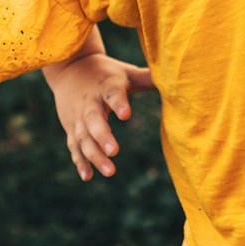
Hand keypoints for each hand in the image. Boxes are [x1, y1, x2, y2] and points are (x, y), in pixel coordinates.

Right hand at [45, 52, 155, 180]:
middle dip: (102, 136)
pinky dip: (80, 161)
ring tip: (110, 172)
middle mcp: (89, 103)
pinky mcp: (71, 129)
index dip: (119, 103)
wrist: (69, 69)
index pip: (112, 94)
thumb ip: (147, 78)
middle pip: (93, 120)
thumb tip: (175, 75)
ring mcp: (78, 117)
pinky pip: (74, 147)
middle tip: (115, 152)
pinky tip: (88, 176)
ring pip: (83, 138)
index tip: (126, 114)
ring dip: (94, 156)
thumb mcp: (126, 73)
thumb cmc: (106, 74)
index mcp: (106, 86)